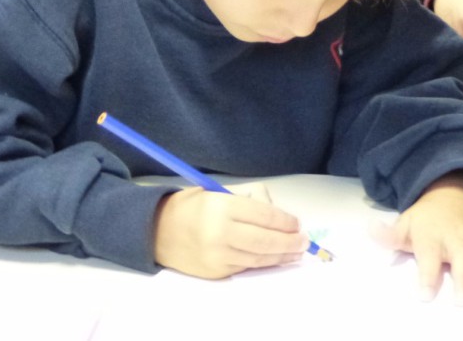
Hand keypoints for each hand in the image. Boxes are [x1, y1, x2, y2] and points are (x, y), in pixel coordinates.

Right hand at [152, 181, 309, 278]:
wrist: (158, 231)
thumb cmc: (194, 206)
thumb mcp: (220, 191)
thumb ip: (250, 198)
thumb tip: (279, 214)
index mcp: (223, 206)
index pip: (264, 215)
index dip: (285, 221)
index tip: (297, 223)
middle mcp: (220, 232)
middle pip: (265, 240)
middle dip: (289, 242)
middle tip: (304, 241)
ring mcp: (217, 255)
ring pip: (258, 257)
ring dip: (281, 256)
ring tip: (295, 253)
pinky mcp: (215, 271)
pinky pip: (245, 266)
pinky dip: (262, 263)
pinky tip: (274, 259)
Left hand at [377, 172, 462, 304]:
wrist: (452, 193)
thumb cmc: (426, 218)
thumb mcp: (404, 223)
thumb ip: (388, 234)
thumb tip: (370, 229)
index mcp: (432, 235)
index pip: (429, 255)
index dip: (427, 275)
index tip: (424, 295)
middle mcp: (456, 238)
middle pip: (461, 258)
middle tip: (462, 301)